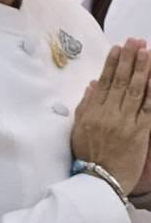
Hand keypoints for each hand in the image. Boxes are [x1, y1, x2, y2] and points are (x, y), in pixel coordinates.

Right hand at [72, 40, 150, 191]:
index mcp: (92, 113)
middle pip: (121, 82)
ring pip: (135, 91)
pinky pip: (148, 109)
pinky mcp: (140, 132)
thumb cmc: (87, 156)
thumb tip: (93, 86)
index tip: (117, 48)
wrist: (99, 180)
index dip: (112, 64)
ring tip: (147, 52)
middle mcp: (109, 114)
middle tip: (135, 42)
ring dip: (142, 69)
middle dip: (129, 60)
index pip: (104, 82)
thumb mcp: (79, 130)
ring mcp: (126, 122)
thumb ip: (86, 107)